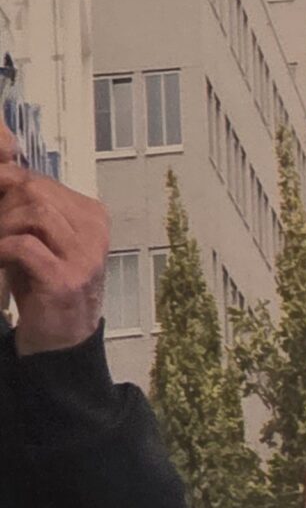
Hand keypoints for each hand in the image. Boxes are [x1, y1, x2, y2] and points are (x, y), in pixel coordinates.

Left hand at [0, 161, 108, 352]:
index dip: (3, 183)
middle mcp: (94, 229)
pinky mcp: (66, 278)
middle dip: (2, 206)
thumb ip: (25, 207)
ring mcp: (84, 255)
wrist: (62, 338)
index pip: (38, 179)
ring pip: (33, 212)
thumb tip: (0, 169)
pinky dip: (1, 249)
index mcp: (91, 214)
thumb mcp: (38, 238)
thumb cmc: (43, 283)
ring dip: (2, 227)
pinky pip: (23, 245)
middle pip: (34, 190)